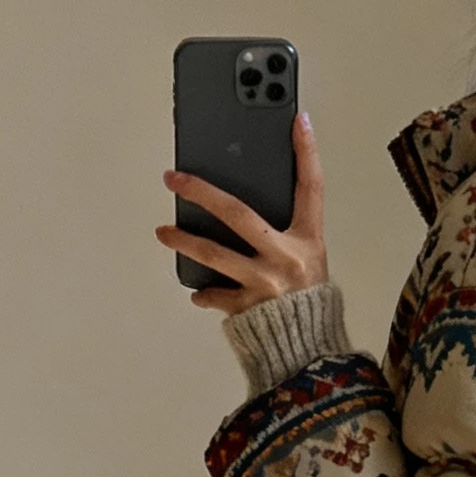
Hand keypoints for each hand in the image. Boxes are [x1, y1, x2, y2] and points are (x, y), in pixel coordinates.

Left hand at [157, 112, 328, 314]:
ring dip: (185, 241)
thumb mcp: (311, 262)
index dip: (307, 153)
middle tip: (174, 178)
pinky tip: (196, 290)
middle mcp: (286, 259)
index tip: (297, 120)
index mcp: (309, 242)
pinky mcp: (247, 309)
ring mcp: (264, 285)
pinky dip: (205, 293)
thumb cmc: (309, 306)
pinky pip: (217, 295)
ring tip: (164, 232)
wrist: (311, 355)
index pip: (311, 188)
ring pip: (214, 255)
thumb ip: (285, 233)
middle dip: (202, 192)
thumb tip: (245, 209)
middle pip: (237, 214)